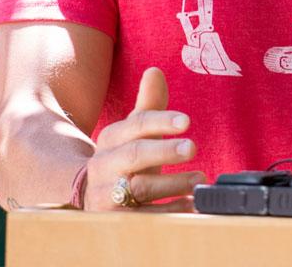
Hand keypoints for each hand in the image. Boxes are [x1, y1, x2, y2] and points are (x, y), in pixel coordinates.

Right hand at [83, 67, 203, 210]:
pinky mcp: (116, 220)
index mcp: (111, 138)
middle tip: (192, 147)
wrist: (92, 197)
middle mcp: (104, 165)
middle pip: (134, 155)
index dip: (161, 121)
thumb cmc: (125, 158)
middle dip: (164, 150)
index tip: (186, 121)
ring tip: (199, 179)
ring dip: (173, 183)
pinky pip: (145, 216)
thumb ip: (149, 105)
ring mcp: (107, 194)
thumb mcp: (134, 133)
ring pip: (140, 188)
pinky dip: (169, 210)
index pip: (136, 125)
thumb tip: (154, 70)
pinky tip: (191, 204)